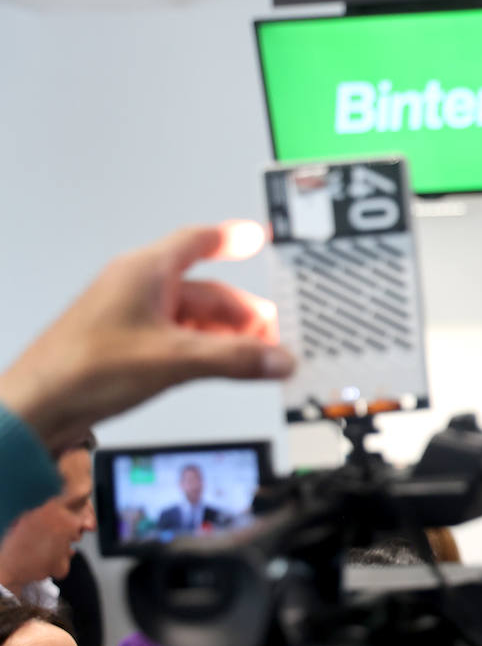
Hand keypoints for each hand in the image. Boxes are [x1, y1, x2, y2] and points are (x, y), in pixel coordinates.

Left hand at [0, 222, 293, 450]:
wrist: (38, 406)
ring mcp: (135, 317)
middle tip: (277, 331)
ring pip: (196, 318)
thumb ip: (233, 359)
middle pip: (207, 291)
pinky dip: (209, 350)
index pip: (198, 241)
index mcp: (145, 272)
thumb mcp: (173, 360)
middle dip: (245, 312)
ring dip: (230, 337)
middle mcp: (139, 289)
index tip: (261, 239)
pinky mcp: (132, 345)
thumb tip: (278, 359)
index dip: (233, 238)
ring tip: (260, 356)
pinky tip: (227, 368)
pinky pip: (182, 339)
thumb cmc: (81, 369)